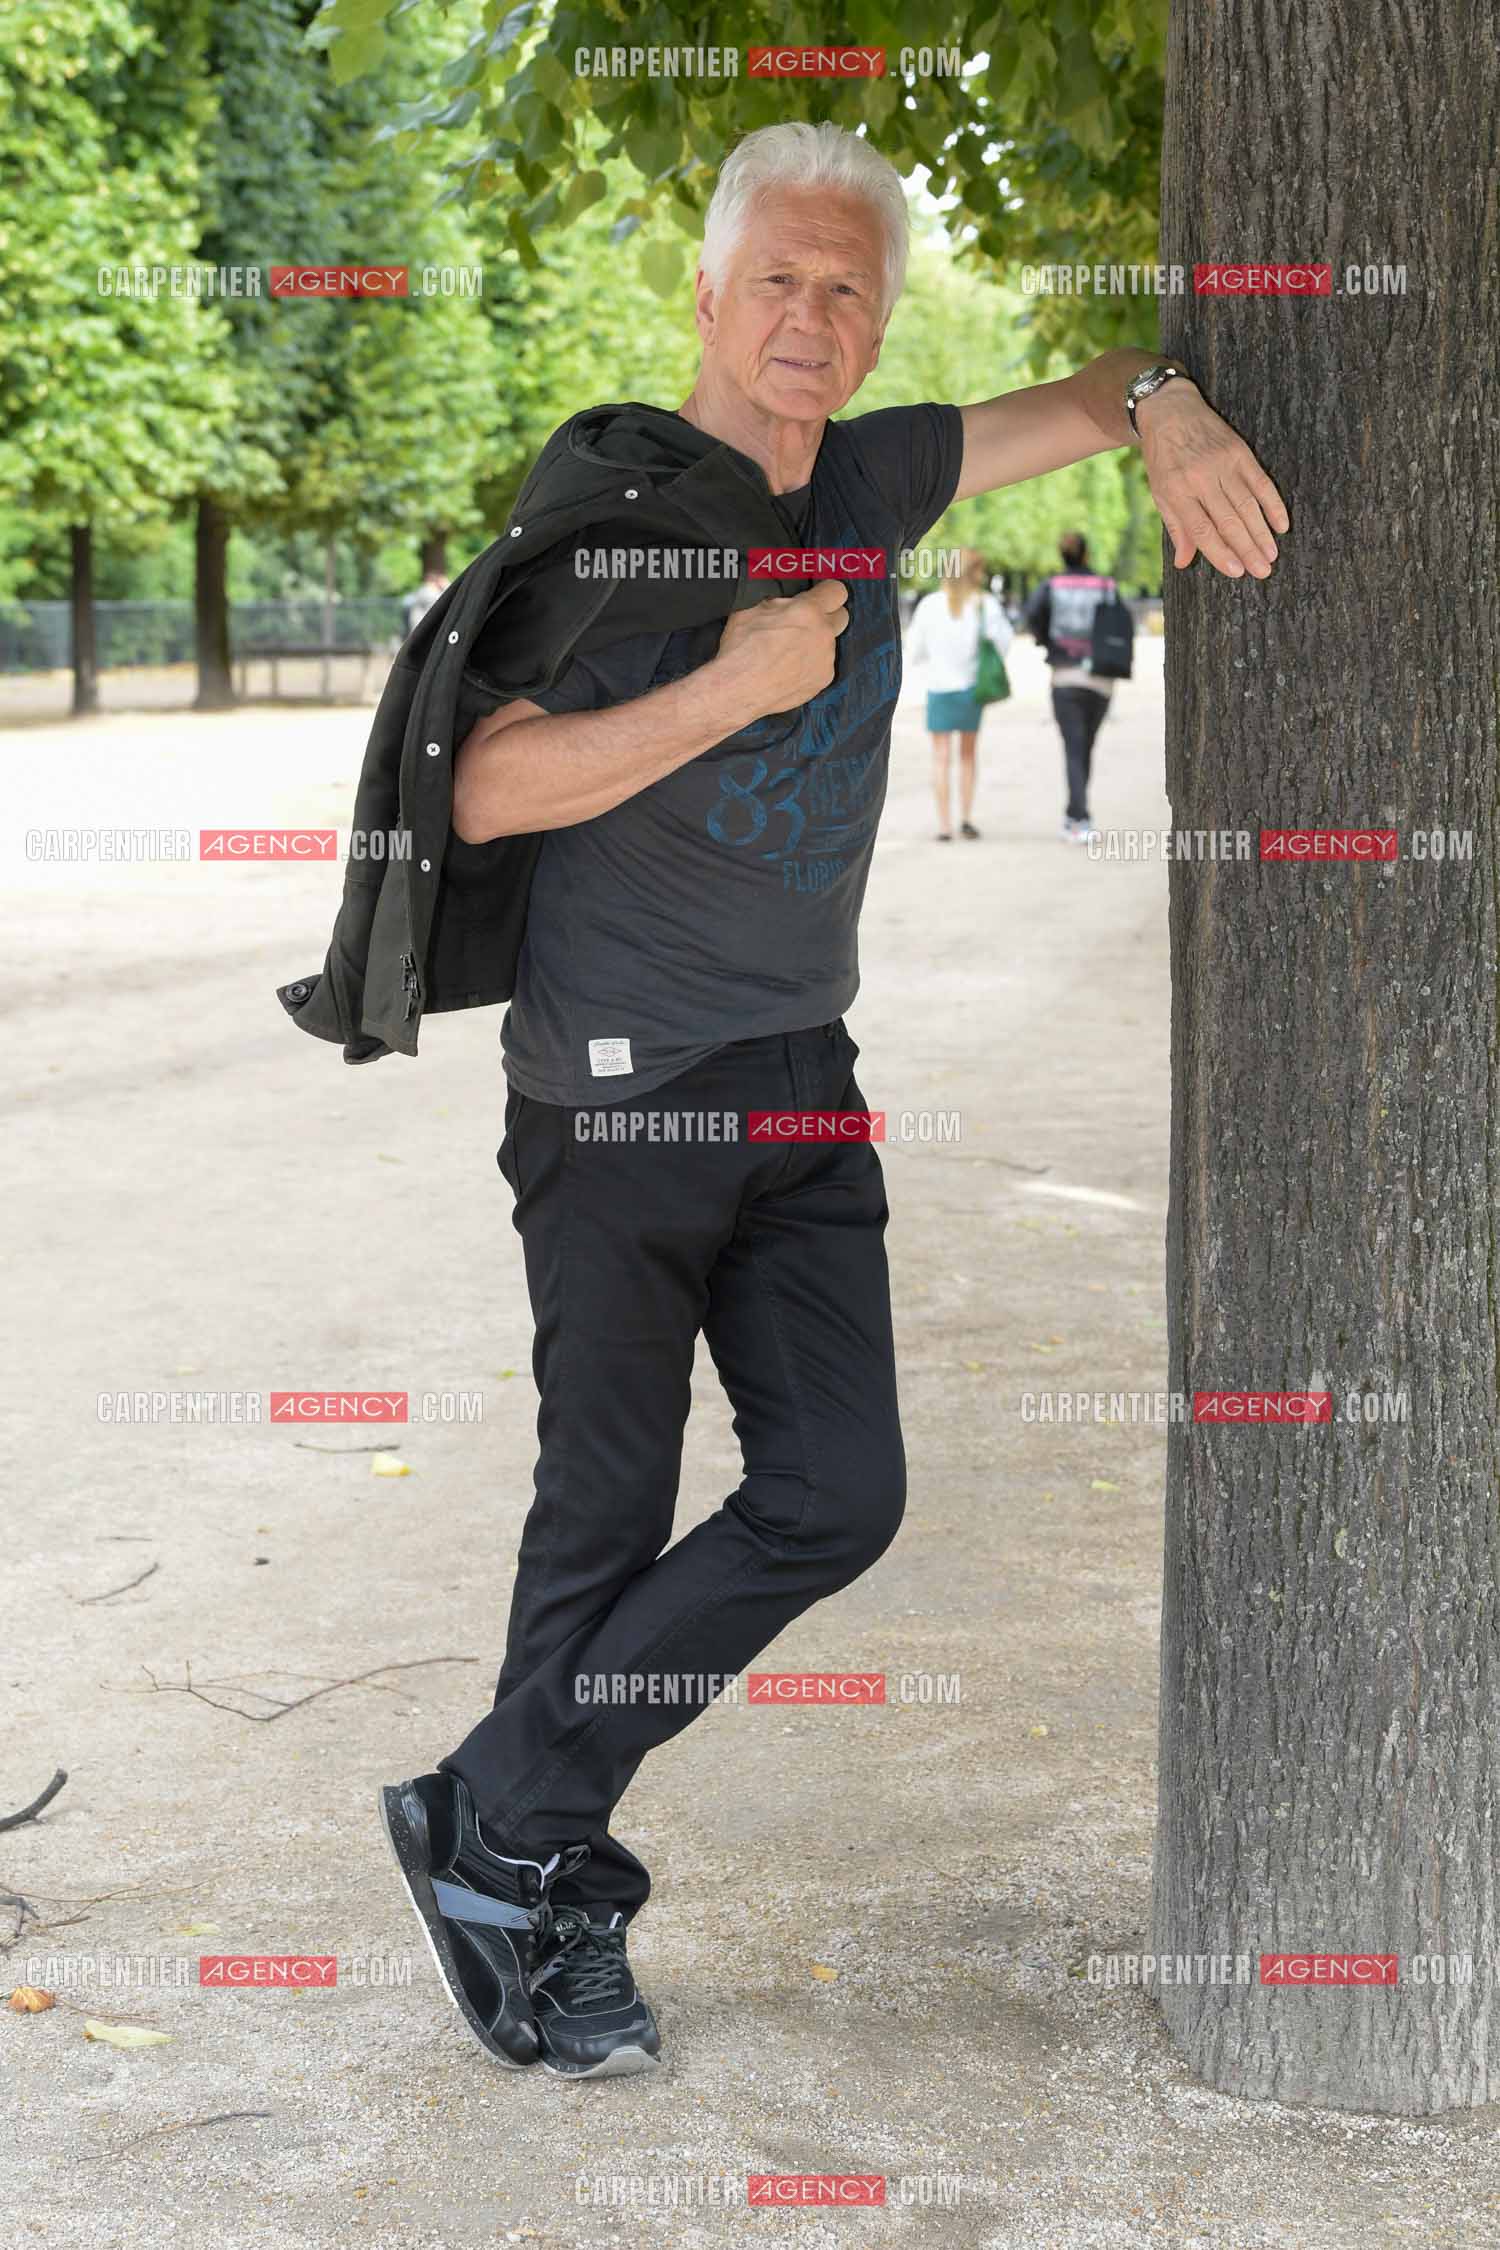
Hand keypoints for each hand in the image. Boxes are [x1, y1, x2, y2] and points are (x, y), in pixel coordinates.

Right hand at [713, 580, 849, 718]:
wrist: (738, 688)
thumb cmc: (741, 648)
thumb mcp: (752, 608)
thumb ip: (778, 600)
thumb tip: (786, 599)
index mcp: (808, 610)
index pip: (837, 590)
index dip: (827, 593)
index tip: (818, 597)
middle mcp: (823, 634)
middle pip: (842, 616)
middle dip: (827, 616)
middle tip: (805, 623)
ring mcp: (825, 659)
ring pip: (829, 644)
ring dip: (815, 644)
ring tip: (789, 653)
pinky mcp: (822, 680)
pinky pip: (822, 666)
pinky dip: (810, 665)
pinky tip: (790, 669)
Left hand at [1137, 383, 1288, 578]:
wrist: (1171, 409)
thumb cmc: (1163, 457)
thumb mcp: (1160, 492)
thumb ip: (1176, 527)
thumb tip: (1184, 562)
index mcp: (1177, 490)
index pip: (1202, 529)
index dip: (1220, 552)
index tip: (1236, 572)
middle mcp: (1201, 478)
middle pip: (1229, 520)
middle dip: (1247, 549)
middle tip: (1263, 572)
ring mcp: (1223, 463)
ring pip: (1247, 504)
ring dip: (1262, 532)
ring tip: (1272, 556)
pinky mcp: (1240, 451)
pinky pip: (1261, 482)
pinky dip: (1273, 504)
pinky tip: (1281, 524)